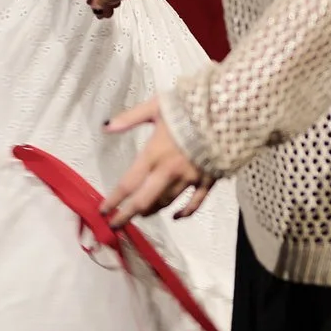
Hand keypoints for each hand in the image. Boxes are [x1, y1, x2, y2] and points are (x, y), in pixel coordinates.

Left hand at [101, 96, 213, 222]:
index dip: (114, 200)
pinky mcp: (208, 180)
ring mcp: (190, 178)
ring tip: (141, 214)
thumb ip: (130, 118)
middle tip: (115, 224)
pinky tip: (176, 217)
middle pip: (144, 201)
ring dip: (151, 210)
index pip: (128, 183)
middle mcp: (169, 171)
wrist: (228, 110)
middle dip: (127, 215)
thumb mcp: (156, 106)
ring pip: (166, 202)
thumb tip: (106, 127)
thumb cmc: (189, 106)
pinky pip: (196, 202)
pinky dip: (185, 212)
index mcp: (154, 154)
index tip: (103, 210)